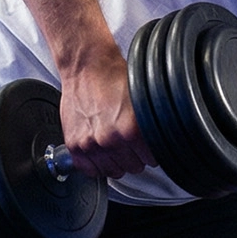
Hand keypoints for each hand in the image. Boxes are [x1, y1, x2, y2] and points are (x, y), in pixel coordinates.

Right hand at [59, 47, 154, 179]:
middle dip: (135, 156)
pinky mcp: (74, 145)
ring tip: (115, 145)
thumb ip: (149, 127)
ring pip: (113, 172)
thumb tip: (161, 144)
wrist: (85, 66)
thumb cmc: (111, 77)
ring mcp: (90, 144)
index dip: (151, 151)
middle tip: (130, 142)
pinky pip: (90, 171)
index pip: (152, 160)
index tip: (148, 146)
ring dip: (117, 161)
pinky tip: (101, 152)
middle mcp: (110, 139)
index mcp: (131, 129)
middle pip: (134, 167)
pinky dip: (96, 165)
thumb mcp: (141, 101)